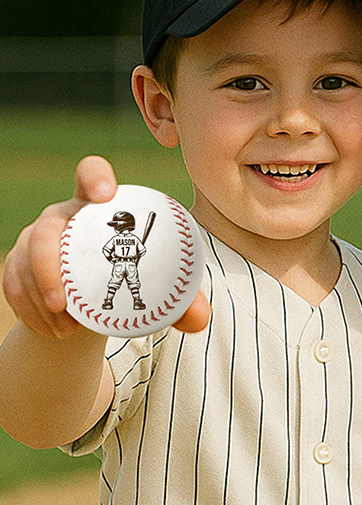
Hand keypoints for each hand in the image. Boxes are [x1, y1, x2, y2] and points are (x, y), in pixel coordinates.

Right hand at [2, 155, 210, 338]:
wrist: (99, 300)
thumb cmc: (138, 279)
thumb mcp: (162, 285)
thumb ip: (183, 300)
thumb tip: (200, 318)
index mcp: (101, 206)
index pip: (92, 173)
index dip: (96, 176)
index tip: (106, 194)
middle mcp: (64, 215)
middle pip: (47, 229)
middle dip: (50, 267)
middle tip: (64, 303)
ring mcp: (36, 237)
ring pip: (26, 262)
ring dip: (42, 299)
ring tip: (67, 330)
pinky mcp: (18, 263)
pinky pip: (14, 285)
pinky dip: (30, 312)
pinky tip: (53, 331)